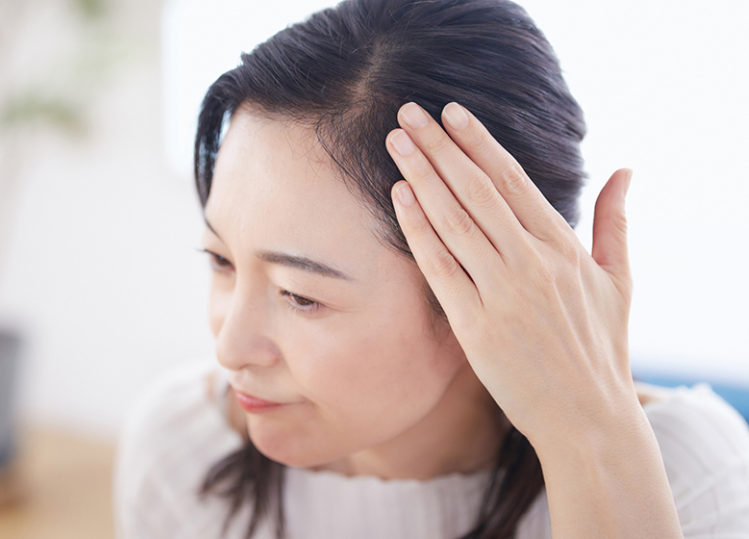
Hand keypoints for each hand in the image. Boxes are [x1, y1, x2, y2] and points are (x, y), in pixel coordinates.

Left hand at [386, 102, 637, 448]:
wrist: (587, 417)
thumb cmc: (600, 350)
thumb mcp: (620, 281)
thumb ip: (616, 222)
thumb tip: (626, 171)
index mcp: (564, 248)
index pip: (513, 180)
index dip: (478, 143)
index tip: (451, 113)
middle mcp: (533, 262)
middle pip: (477, 190)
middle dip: (440, 147)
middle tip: (408, 112)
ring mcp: (504, 293)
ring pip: (455, 220)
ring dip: (422, 176)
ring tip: (396, 141)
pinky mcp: (476, 326)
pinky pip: (440, 266)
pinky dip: (418, 228)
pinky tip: (399, 197)